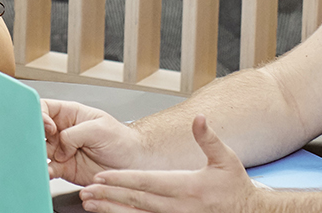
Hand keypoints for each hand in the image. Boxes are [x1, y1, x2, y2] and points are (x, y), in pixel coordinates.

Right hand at [43, 99, 148, 184]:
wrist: (131, 164)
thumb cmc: (121, 141)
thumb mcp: (100, 129)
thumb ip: (75, 134)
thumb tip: (59, 145)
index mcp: (70, 114)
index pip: (44, 108)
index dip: (40, 116)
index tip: (48, 127)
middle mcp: (62, 132)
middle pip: (36, 130)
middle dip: (34, 137)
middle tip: (40, 145)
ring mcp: (61, 150)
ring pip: (38, 151)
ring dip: (37, 156)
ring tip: (43, 160)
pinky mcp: (63, 168)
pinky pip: (47, 170)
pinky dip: (44, 172)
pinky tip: (49, 172)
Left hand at [78, 115, 259, 212]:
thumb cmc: (235, 187)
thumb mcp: (226, 159)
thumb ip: (209, 139)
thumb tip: (199, 118)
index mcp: (187, 187)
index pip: (147, 182)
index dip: (122, 179)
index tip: (101, 176)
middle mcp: (178, 206)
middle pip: (136, 200)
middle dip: (109, 195)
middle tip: (86, 190)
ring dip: (111, 209)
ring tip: (90, 203)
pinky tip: (109, 212)